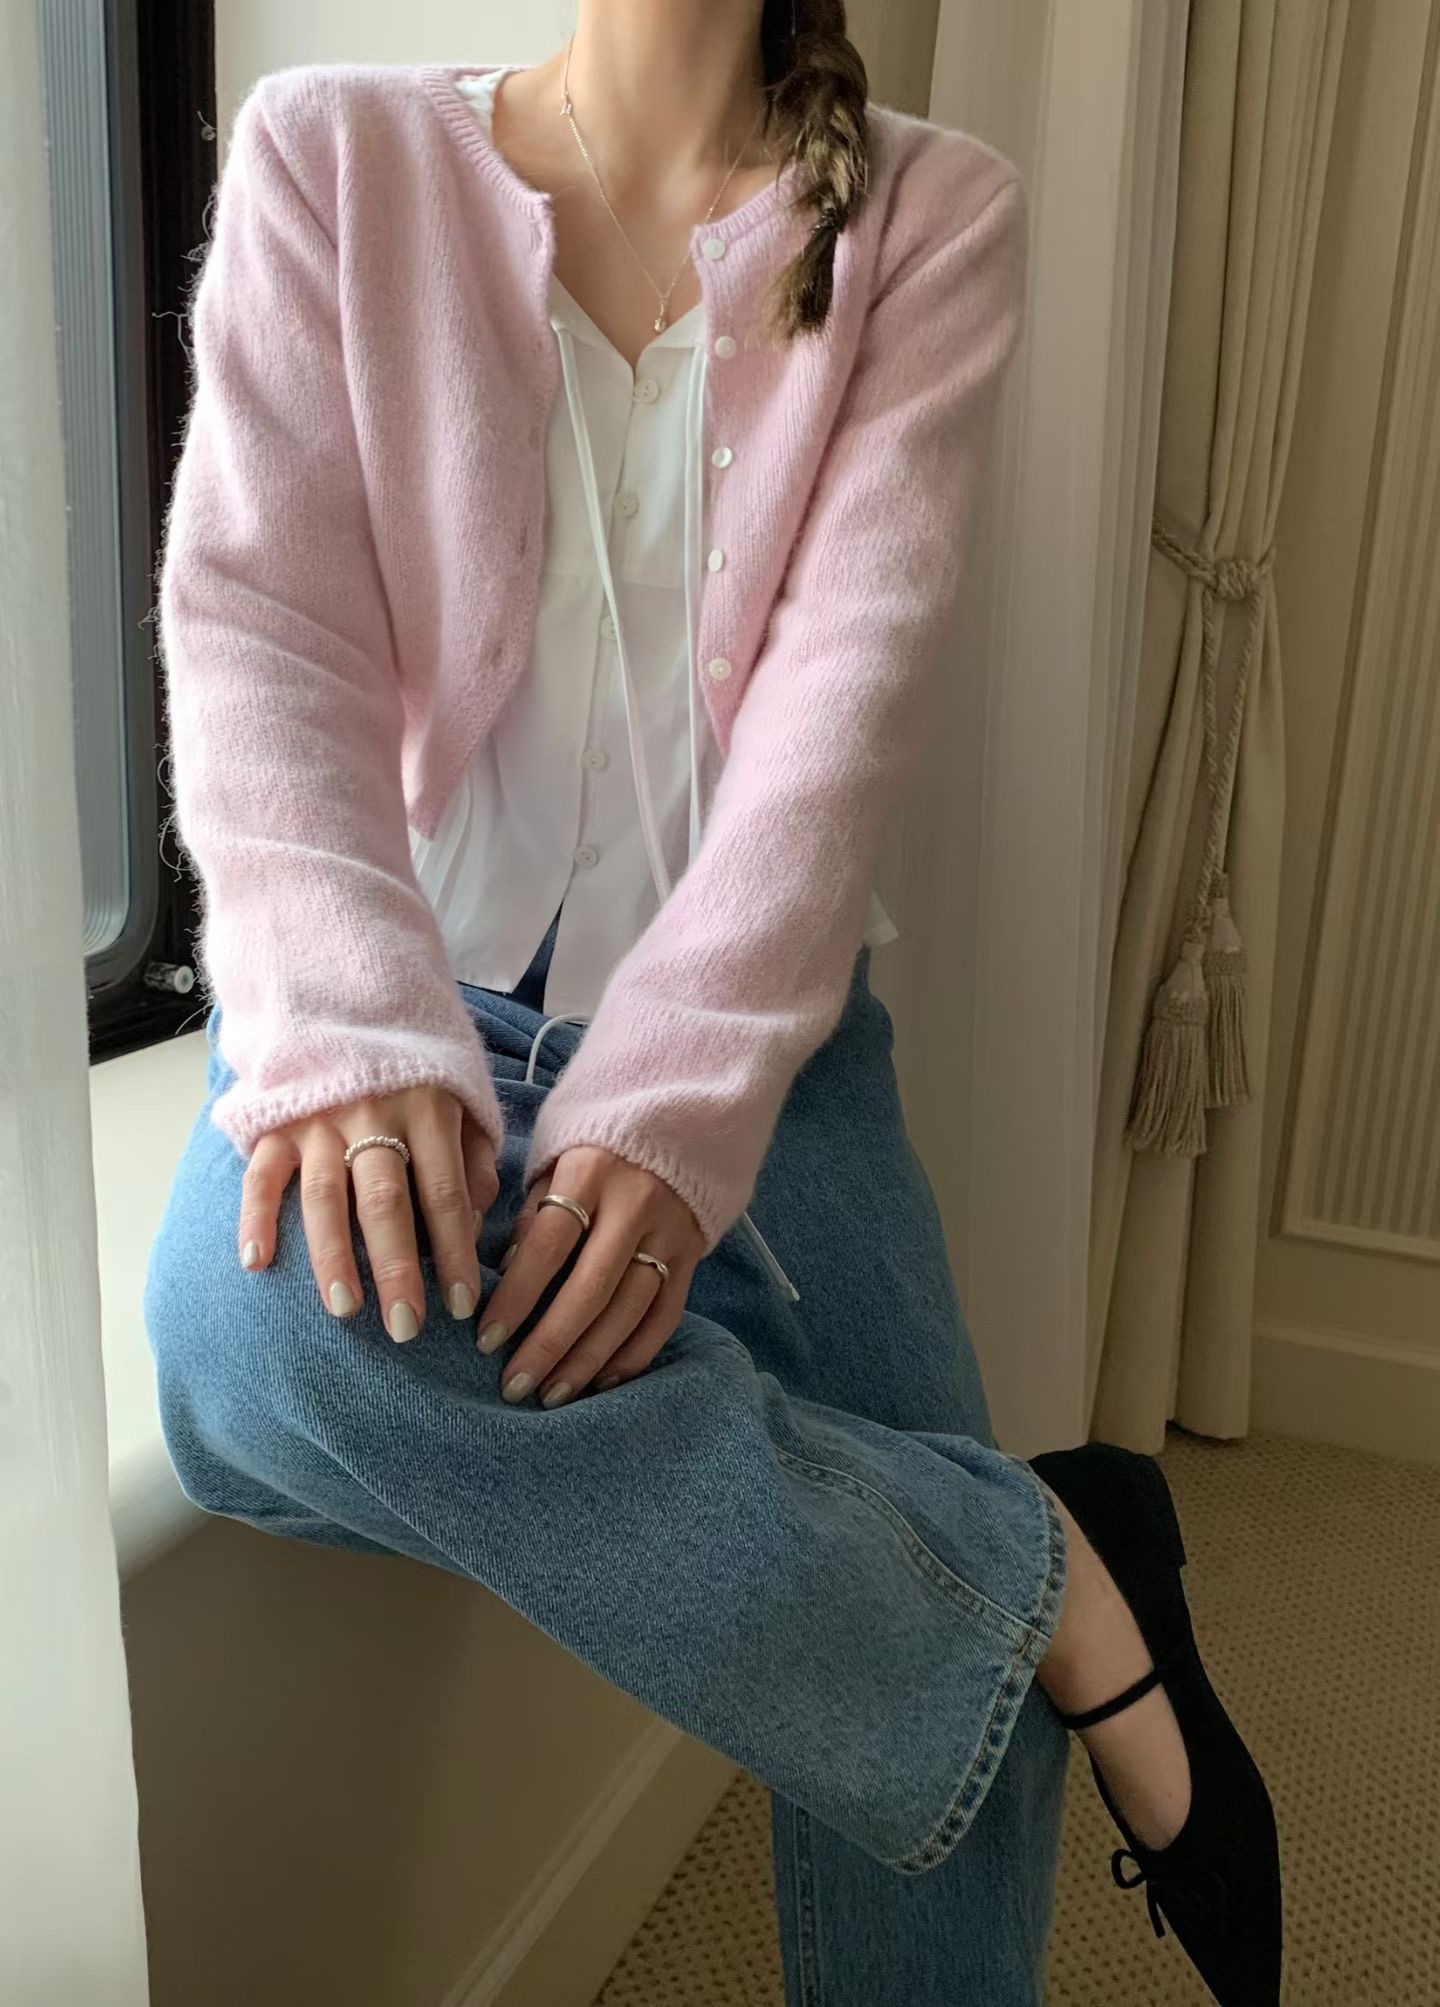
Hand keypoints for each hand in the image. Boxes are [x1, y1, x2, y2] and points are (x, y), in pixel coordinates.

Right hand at [237, 1086, 499, 1342]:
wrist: (347, 999)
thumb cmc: (416, 1068)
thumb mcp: (464, 1096)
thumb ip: (474, 1157)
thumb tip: (476, 1221)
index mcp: (428, 1110)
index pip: (444, 1193)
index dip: (455, 1251)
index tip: (462, 1306)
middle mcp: (372, 1115)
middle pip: (385, 1201)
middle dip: (396, 1268)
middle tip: (405, 1326)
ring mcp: (319, 1119)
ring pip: (325, 1195)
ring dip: (332, 1255)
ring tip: (344, 1308)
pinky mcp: (276, 1122)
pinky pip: (261, 1174)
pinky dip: (256, 1217)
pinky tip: (257, 1262)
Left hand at [477, 1146, 704, 1406]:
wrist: (684, 1116)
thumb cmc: (598, 1147)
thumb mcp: (557, 1159)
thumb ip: (533, 1214)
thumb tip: (505, 1276)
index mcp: (591, 1172)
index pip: (549, 1245)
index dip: (516, 1295)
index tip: (485, 1339)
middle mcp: (635, 1204)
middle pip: (590, 1287)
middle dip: (549, 1343)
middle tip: (514, 1385)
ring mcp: (670, 1231)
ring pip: (629, 1309)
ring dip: (588, 1358)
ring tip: (552, 1393)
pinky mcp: (692, 1254)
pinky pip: (665, 1314)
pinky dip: (635, 1353)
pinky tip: (604, 1381)